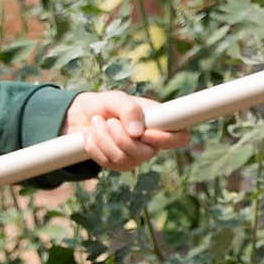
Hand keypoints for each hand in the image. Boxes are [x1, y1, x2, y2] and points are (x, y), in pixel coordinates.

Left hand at [67, 90, 185, 172]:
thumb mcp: (116, 98)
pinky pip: (107, 162)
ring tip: (96, 122)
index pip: (180, 138)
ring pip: (122, 158)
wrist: (83, 115)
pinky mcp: (118, 165)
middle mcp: (151, 143)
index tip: (143, 132)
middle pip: (146, 154)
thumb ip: (129, 109)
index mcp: (159, 123)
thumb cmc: (106, 104)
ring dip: (103, 137)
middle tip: (109, 120)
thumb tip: (137, 132)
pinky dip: (94, 145)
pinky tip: (91, 134)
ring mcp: (135, 157)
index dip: (165, 139)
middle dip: (121, 137)